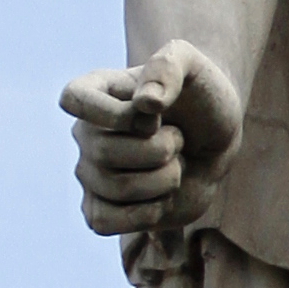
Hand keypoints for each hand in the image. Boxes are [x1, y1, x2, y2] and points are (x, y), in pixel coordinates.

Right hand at [61, 41, 243, 253]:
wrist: (216, 139)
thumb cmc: (201, 95)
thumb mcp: (193, 65)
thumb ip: (169, 67)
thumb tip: (146, 102)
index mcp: (96, 91)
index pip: (72, 99)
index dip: (112, 114)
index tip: (150, 115)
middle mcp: (85, 132)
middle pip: (102, 153)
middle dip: (158, 150)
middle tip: (179, 139)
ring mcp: (91, 172)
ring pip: (113, 189)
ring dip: (163, 180)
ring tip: (176, 164)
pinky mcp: (103, 207)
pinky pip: (103, 222)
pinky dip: (144, 214)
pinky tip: (164, 198)